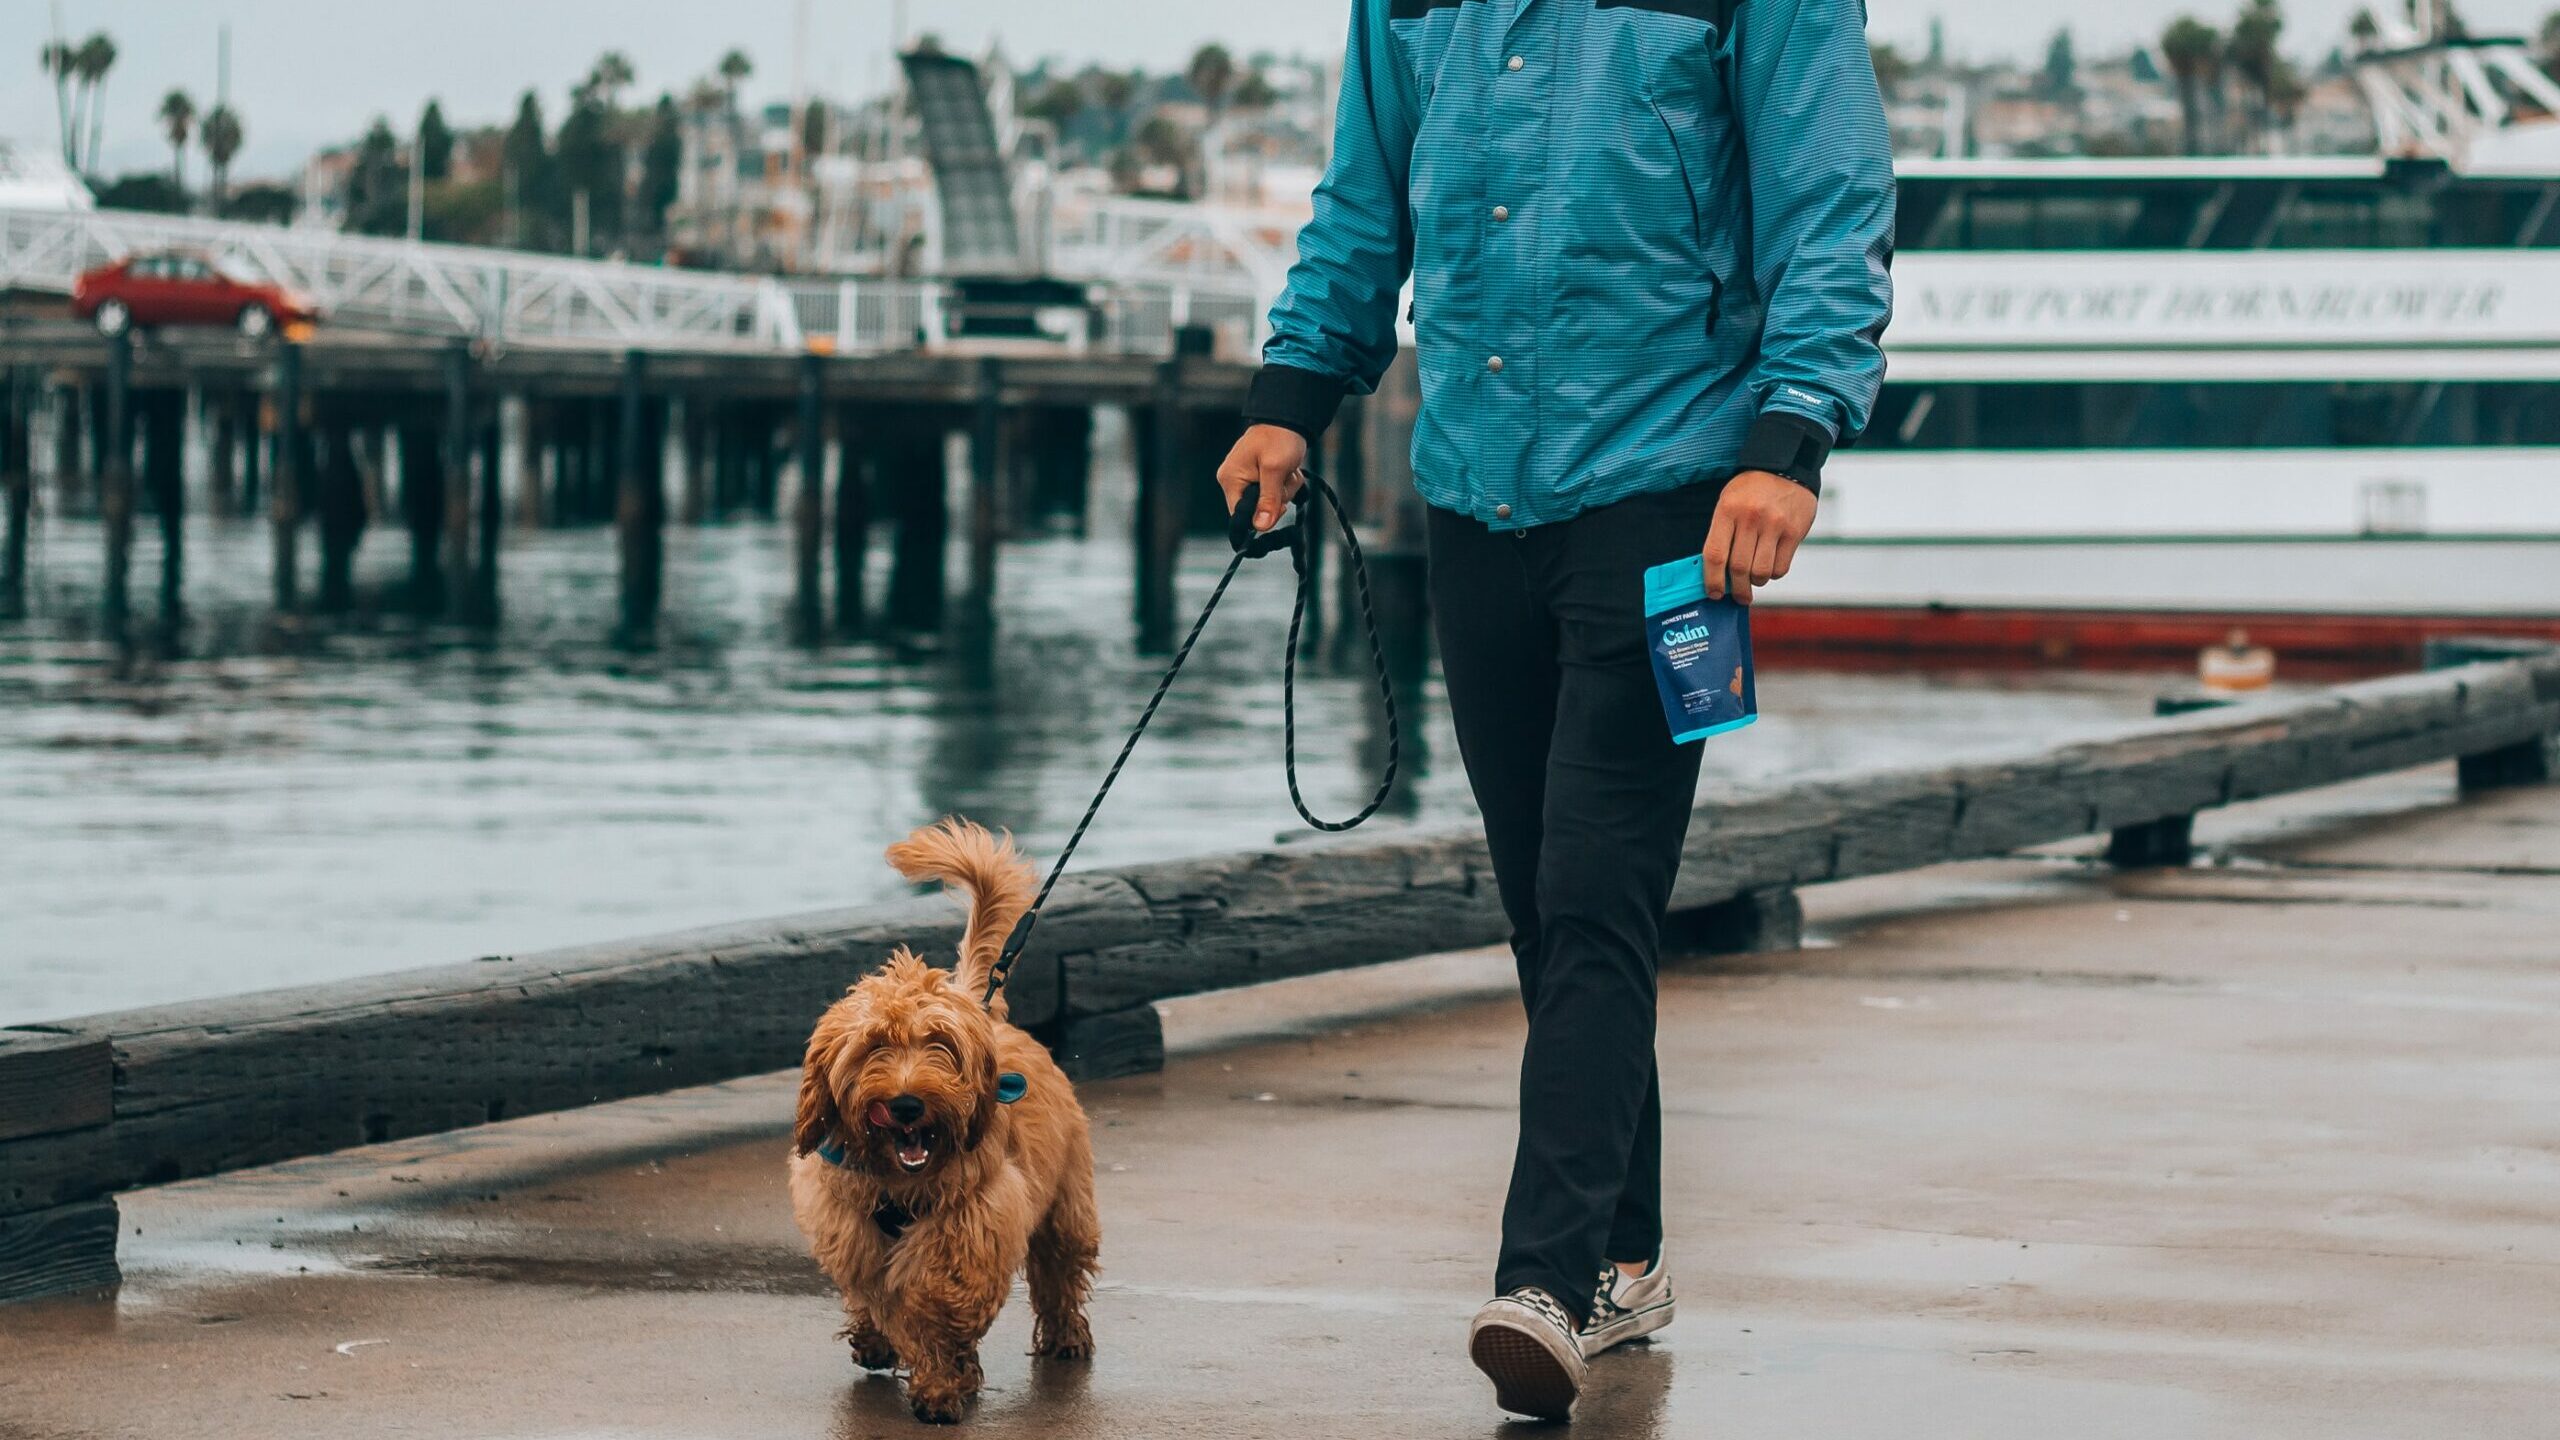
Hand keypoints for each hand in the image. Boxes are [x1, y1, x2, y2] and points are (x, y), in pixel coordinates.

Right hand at [1217, 424, 1309, 532]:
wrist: (1288, 418)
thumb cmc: (1279, 438)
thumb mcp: (1275, 470)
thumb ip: (1268, 499)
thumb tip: (1261, 527)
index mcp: (1230, 479)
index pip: (1240, 516)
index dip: (1260, 517)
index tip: (1280, 505)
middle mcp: (1233, 481)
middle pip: (1256, 510)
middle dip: (1277, 499)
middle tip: (1285, 479)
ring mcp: (1245, 479)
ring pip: (1268, 503)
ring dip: (1284, 490)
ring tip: (1288, 471)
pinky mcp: (1257, 477)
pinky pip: (1272, 493)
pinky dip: (1284, 485)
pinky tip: (1288, 470)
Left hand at [1702, 470, 1817, 605]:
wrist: (1786, 467)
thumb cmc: (1751, 490)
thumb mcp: (1728, 502)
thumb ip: (1722, 534)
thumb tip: (1717, 573)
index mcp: (1728, 510)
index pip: (1715, 555)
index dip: (1712, 580)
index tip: (1714, 593)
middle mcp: (1751, 518)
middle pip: (1738, 567)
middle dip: (1737, 589)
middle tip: (1738, 596)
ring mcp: (1775, 525)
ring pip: (1761, 572)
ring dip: (1755, 582)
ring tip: (1754, 579)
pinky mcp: (1794, 532)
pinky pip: (1781, 567)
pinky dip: (1773, 574)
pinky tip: (1769, 566)